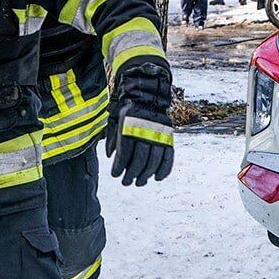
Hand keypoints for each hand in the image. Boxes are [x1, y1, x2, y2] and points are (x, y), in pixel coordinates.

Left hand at [107, 64, 173, 185]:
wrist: (147, 95)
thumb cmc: (127, 110)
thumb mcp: (115, 119)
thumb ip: (111, 137)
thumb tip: (110, 156)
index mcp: (130, 125)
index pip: (126, 151)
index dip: (120, 166)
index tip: (115, 175)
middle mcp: (146, 130)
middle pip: (140, 159)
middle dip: (132, 174)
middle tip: (126, 182)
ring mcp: (159, 134)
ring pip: (154, 160)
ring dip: (146, 175)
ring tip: (139, 182)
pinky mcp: (168, 136)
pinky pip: (169, 156)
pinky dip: (164, 169)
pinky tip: (157, 178)